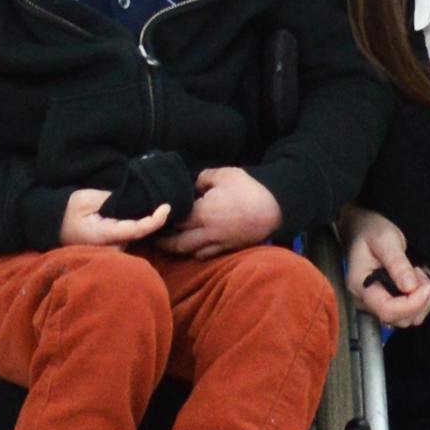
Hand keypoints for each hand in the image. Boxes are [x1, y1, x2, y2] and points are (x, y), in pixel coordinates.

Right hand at [58, 187, 177, 249]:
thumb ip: (112, 199)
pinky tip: (137, 212)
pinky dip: (135, 225)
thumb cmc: (68, 211)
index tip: (167, 207)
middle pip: (139, 235)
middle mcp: (111, 247)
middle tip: (159, 200)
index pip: (136, 230)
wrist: (53, 224)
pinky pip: (128, 236)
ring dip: (142, 222)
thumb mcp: (87, 199)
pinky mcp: (111, 247)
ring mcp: (111, 249)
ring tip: (148, 204)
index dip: (155, 220)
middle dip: (150, 219)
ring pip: (134, 236)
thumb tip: (134, 198)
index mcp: (105, 235)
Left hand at [161, 167, 283, 257]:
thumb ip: (203, 178)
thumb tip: (193, 186)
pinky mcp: (230, 248)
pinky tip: (194, 246)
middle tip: (154, 238)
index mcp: (202, 213)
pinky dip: (197, 252)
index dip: (163, 221)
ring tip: (171, 243)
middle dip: (164, 243)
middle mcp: (207, 233)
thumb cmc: (248, 188)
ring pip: (192, 252)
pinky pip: (208, 255)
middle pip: (179, 244)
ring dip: (180, 249)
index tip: (155, 218)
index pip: (174, 221)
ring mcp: (219, 243)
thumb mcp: (224, 174)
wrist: (275, 207)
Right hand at [341, 208, 429, 329]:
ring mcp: (378, 303)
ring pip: (408, 318)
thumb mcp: (385, 239)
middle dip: (420, 300)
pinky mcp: (388, 301)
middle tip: (422, 272)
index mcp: (361, 285)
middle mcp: (367, 300)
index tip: (428, 286)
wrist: (364, 226)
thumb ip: (397, 263)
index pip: (388, 311)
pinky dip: (422, 300)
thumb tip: (410, 288)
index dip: (412, 304)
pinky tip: (419, 280)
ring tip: (420, 273)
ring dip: (423, 300)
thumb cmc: (371, 229)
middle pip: (400, 319)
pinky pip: (410, 312)